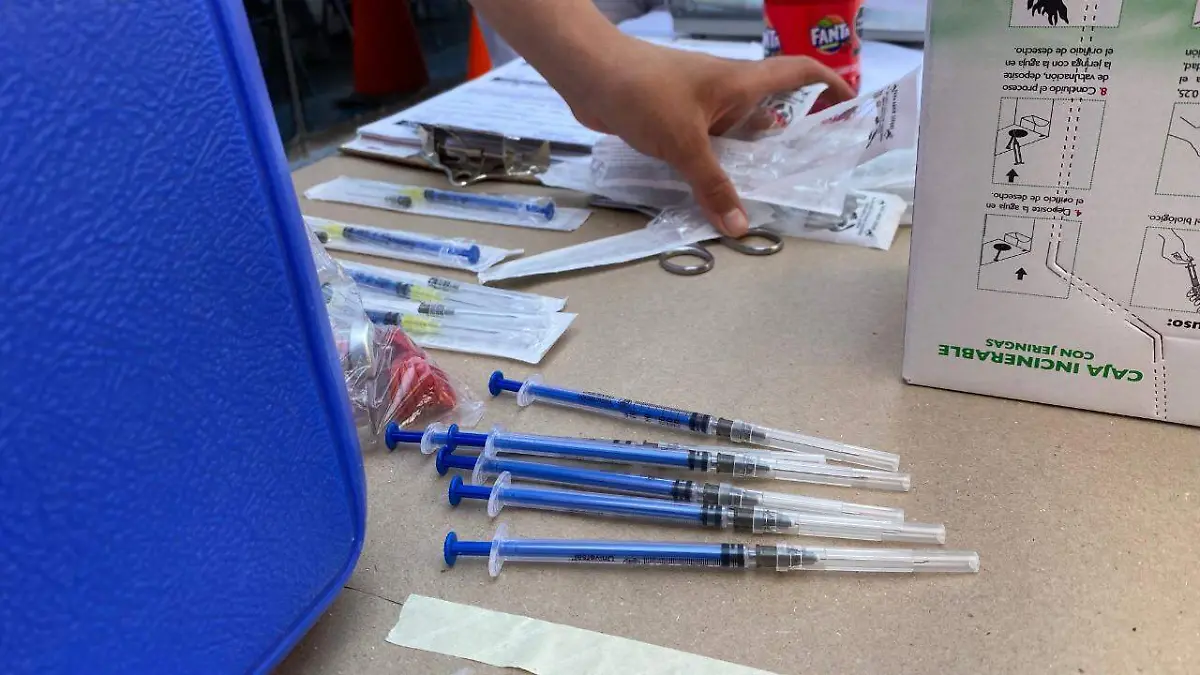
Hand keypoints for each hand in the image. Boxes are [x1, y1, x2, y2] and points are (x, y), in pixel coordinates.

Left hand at [560, 39, 854, 235]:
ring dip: (748, 160)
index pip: (799, 73)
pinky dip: (716, 165)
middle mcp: (727, 91)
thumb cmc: (643, 93)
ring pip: (736, 134)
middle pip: (770, 113)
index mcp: (741, 82)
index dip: (829, 85)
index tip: (850, 106)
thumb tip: (739, 226)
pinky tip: (715, 194)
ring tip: (766, 196)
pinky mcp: (675, 119)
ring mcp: (700, 105)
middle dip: (790, 141)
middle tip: (808, 176)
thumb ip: (712, 186)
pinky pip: (707, 144)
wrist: (589, 75)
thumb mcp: (684, 144)